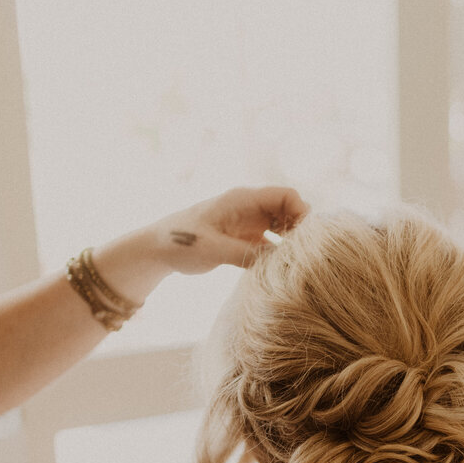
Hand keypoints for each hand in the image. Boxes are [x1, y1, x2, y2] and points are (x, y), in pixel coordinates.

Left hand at [155, 185, 309, 274]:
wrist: (159, 248)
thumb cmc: (181, 243)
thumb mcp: (213, 250)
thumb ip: (246, 254)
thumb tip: (279, 262)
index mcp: (242, 199)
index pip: (286, 195)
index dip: (301, 212)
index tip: (304, 239)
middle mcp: (249, 207)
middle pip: (290, 209)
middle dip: (301, 229)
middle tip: (301, 255)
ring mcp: (249, 222)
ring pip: (284, 225)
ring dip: (292, 241)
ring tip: (292, 263)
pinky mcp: (246, 238)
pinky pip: (273, 241)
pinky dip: (280, 252)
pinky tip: (280, 268)